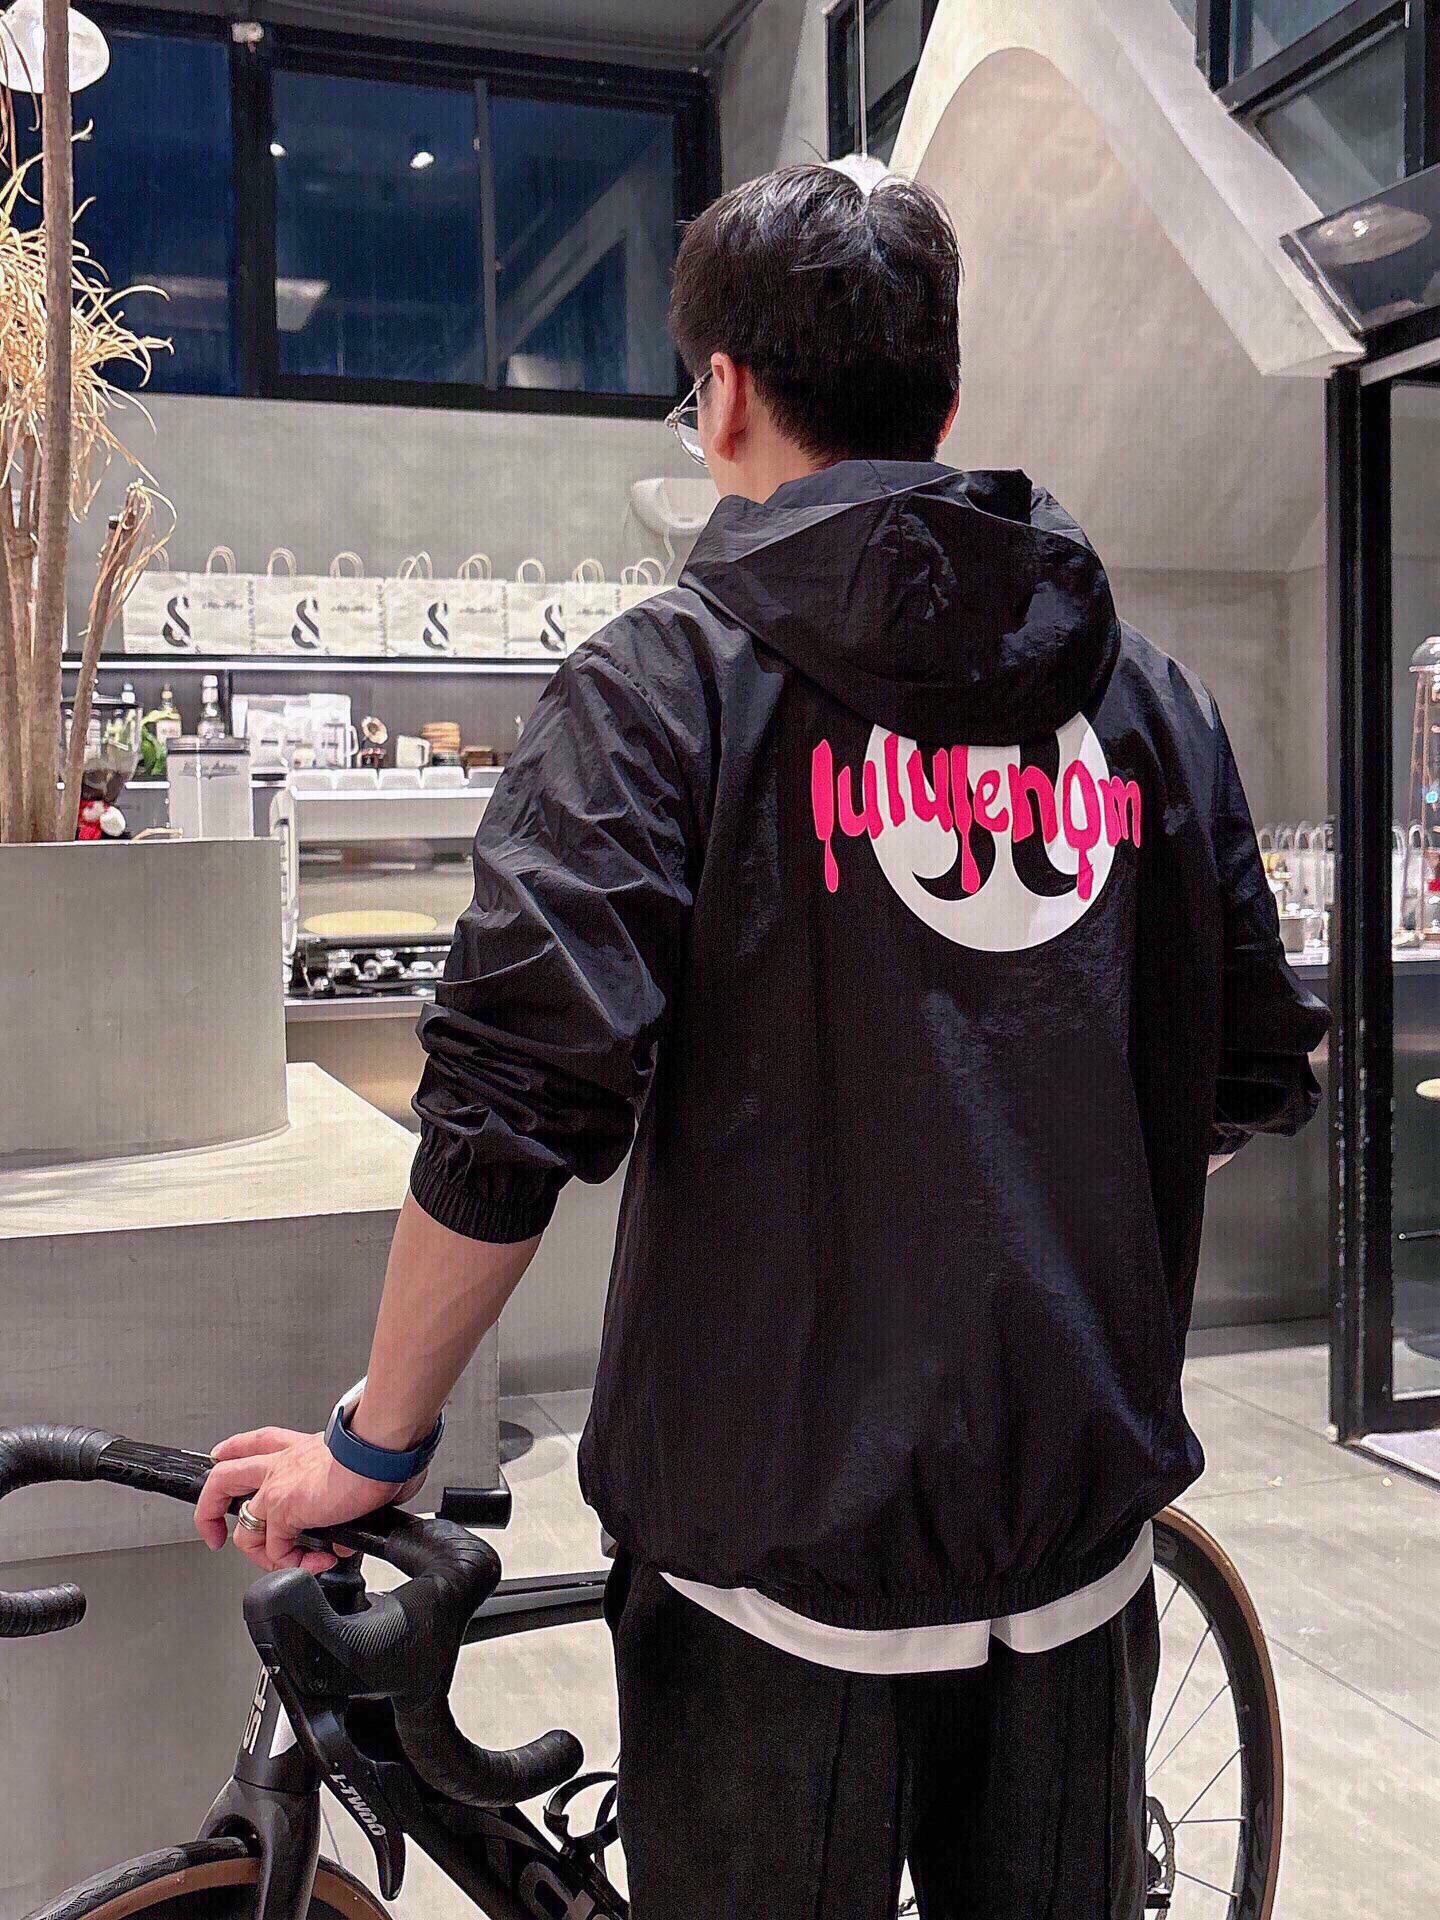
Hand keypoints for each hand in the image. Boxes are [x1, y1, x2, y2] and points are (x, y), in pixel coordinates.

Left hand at [195, 1426, 423, 1573]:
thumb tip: (353, 1531)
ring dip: (258, 1552)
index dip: (233, 1449)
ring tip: (284, 1563)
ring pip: (243, 1523)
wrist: (378, 1451)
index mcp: (300, 1447)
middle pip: (224, 1478)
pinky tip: (318, 1561)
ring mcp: (277, 1487)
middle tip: (215, 1534)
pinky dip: (294, 1562)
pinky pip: (275, 1549)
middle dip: (210, 1510)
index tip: (221, 1456)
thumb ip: (351, 1499)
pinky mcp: (282, 1510)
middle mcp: (282, 1463)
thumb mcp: (359, 1468)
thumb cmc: (378, 1449)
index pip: (257, 1442)